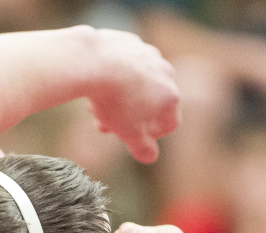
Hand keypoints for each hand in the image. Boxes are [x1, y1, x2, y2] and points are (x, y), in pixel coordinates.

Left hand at [85, 28, 180, 163]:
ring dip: (120, 97)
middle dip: (128, 117)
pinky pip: (124, 64)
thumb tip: (150, 158)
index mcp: (170, 96)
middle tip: (106, 126)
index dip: (153, 135)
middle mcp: (166, 73)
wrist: (94, 62)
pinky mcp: (130, 41)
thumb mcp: (128, 133)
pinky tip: (97, 81)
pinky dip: (114, 74)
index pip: (170, 123)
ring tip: (96, 106)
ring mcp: (149, 54)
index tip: (134, 138)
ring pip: (137, 82)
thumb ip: (142, 148)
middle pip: (150, 102)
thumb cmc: (114, 101)